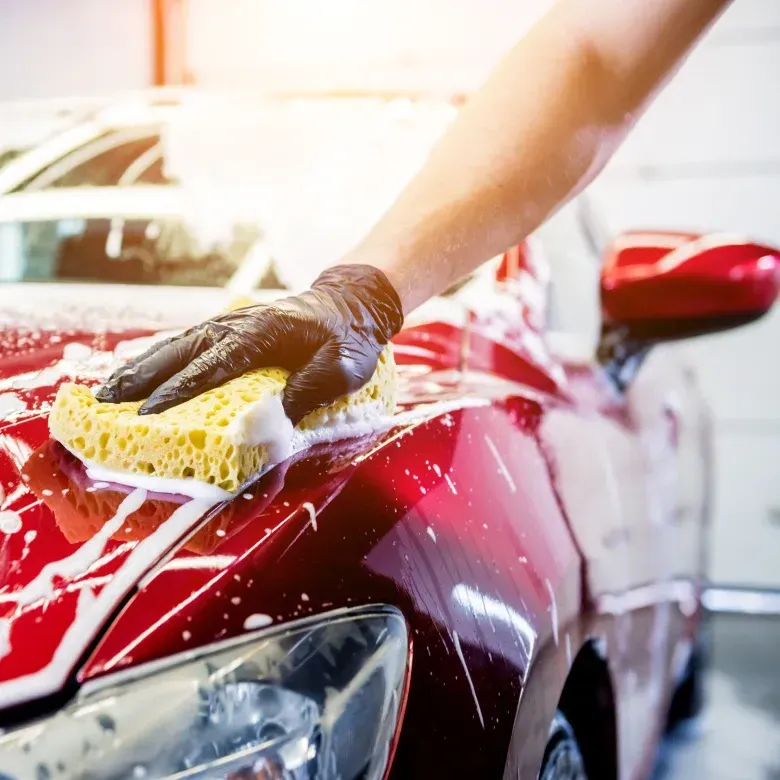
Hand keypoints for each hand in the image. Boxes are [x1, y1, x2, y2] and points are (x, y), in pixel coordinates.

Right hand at [95, 265, 403, 424]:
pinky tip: (140, 375)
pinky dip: (160, 359)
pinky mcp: (231, 331)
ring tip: (108, 392)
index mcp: (263, 334)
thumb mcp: (342, 368)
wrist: (351, 304)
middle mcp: (238, 326)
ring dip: (142, 367)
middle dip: (142, 377)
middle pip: (181, 352)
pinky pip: (188, 345)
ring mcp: (231, 324)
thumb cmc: (349, 339)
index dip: (179, 390)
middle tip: (106, 402)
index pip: (212, 366)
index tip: (148, 412)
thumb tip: (270, 418)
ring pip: (177, 346)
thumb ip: (309, 390)